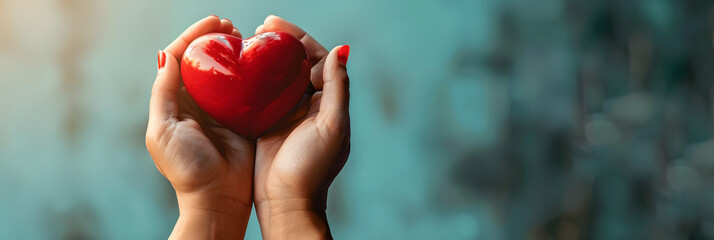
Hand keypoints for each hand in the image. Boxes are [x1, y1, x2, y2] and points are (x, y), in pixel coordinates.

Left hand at [146, 15, 251, 238]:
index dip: (195, 36)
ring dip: (235, 53)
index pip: (182, 58)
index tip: (214, 22)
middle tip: (232, 26)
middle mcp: (199, 103)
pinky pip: (250, 92)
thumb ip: (163, 94)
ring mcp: (223, 111)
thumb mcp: (163, 130)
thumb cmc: (186, 169)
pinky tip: (262, 64)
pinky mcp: (244, 120)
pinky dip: (254, 75)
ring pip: (228, 73)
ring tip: (246, 38)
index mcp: (176, 102)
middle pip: (206, 62)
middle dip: (217, 40)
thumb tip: (166, 56)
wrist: (217, 199)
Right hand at [253, 16, 350, 238]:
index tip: (275, 25)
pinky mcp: (267, 125)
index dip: (298, 38)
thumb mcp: (331, 125)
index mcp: (328, 102)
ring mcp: (288, 114)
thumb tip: (340, 51)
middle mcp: (310, 105)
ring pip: (277, 77)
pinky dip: (251, 80)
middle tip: (258, 29)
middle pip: (296, 64)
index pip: (317, 59)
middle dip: (279, 43)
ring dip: (265, 59)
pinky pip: (260, 95)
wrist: (287, 203)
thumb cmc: (312, 167)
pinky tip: (237, 70)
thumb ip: (337, 88)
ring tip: (246, 43)